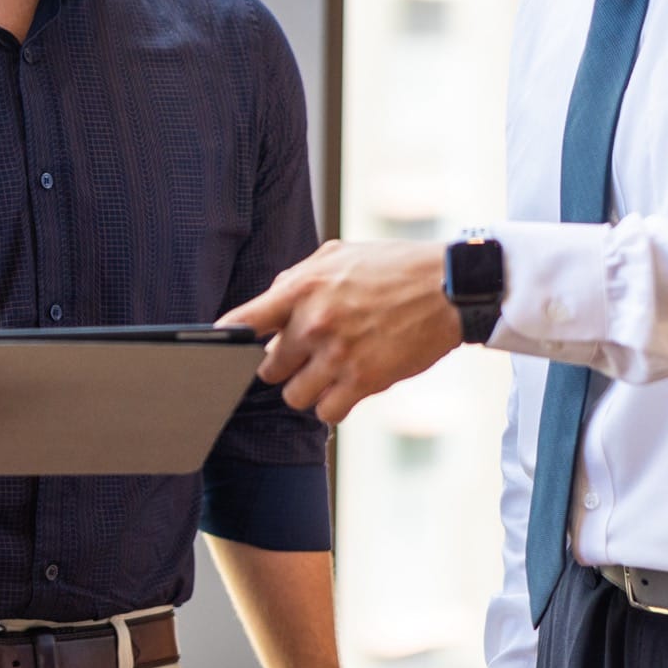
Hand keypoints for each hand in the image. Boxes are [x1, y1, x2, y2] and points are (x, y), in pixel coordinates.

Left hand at [217, 241, 460, 422]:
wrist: (448, 288)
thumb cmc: (392, 267)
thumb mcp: (338, 255)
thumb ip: (296, 278)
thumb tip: (266, 305)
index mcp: (302, 287)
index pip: (242, 322)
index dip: (225, 340)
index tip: (220, 351)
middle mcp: (314, 322)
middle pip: (266, 368)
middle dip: (284, 364)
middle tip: (307, 354)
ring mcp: (338, 355)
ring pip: (293, 396)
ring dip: (307, 388)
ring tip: (329, 371)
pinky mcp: (364, 381)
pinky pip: (326, 412)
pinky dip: (333, 404)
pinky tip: (347, 386)